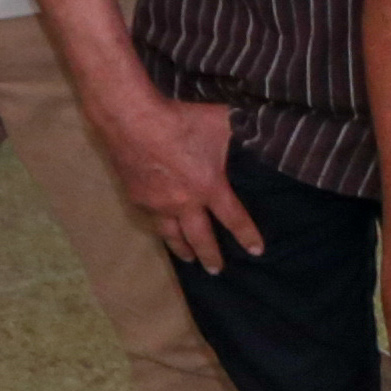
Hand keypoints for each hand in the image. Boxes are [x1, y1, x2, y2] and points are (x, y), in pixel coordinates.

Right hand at [96, 93, 261, 274]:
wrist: (132, 119)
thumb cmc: (181, 119)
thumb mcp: (220, 123)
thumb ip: (240, 130)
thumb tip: (257, 125)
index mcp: (209, 187)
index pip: (234, 219)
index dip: (247, 236)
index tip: (256, 251)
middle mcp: (183, 203)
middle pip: (200, 238)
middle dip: (210, 256)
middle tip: (216, 271)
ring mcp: (156, 203)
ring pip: (170, 234)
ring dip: (181, 249)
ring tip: (187, 258)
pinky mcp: (135, 196)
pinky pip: (151, 218)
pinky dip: (159, 227)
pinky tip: (161, 228)